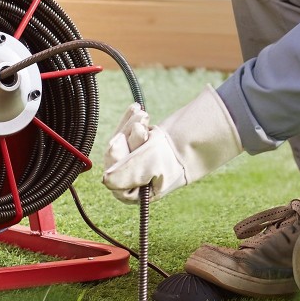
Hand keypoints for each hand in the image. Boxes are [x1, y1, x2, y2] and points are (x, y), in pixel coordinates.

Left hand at [102, 86, 242, 203]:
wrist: (194, 142)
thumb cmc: (173, 158)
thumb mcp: (151, 165)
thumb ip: (128, 173)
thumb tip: (105, 180)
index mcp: (131, 193)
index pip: (112, 174)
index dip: (116, 154)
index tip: (121, 138)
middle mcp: (127, 179)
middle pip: (115, 154)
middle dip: (126, 133)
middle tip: (142, 119)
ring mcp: (130, 161)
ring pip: (119, 139)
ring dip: (130, 124)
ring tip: (144, 114)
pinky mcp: (135, 146)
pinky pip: (124, 131)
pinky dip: (130, 119)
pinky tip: (136, 107)